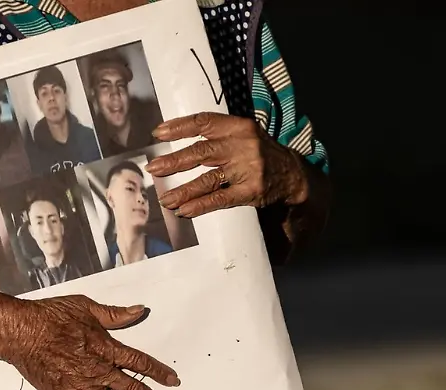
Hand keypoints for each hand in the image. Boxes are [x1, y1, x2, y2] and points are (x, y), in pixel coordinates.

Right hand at [2, 295, 179, 389]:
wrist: (22, 332)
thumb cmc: (52, 316)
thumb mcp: (86, 307)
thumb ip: (115, 314)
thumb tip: (140, 310)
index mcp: (106, 349)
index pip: (139, 363)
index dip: (158, 372)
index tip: (173, 382)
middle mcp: (98, 372)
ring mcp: (81, 388)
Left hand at [147, 112, 309, 218]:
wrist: (292, 174)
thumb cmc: (259, 152)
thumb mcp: (243, 134)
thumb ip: (217, 134)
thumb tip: (176, 136)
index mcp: (238, 126)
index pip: (204, 122)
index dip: (179, 127)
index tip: (158, 133)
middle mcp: (242, 145)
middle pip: (202, 152)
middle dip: (174, 161)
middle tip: (153, 168)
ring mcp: (248, 169)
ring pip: (208, 179)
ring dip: (183, 190)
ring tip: (165, 199)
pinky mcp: (251, 191)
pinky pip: (221, 199)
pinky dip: (200, 205)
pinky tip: (184, 210)